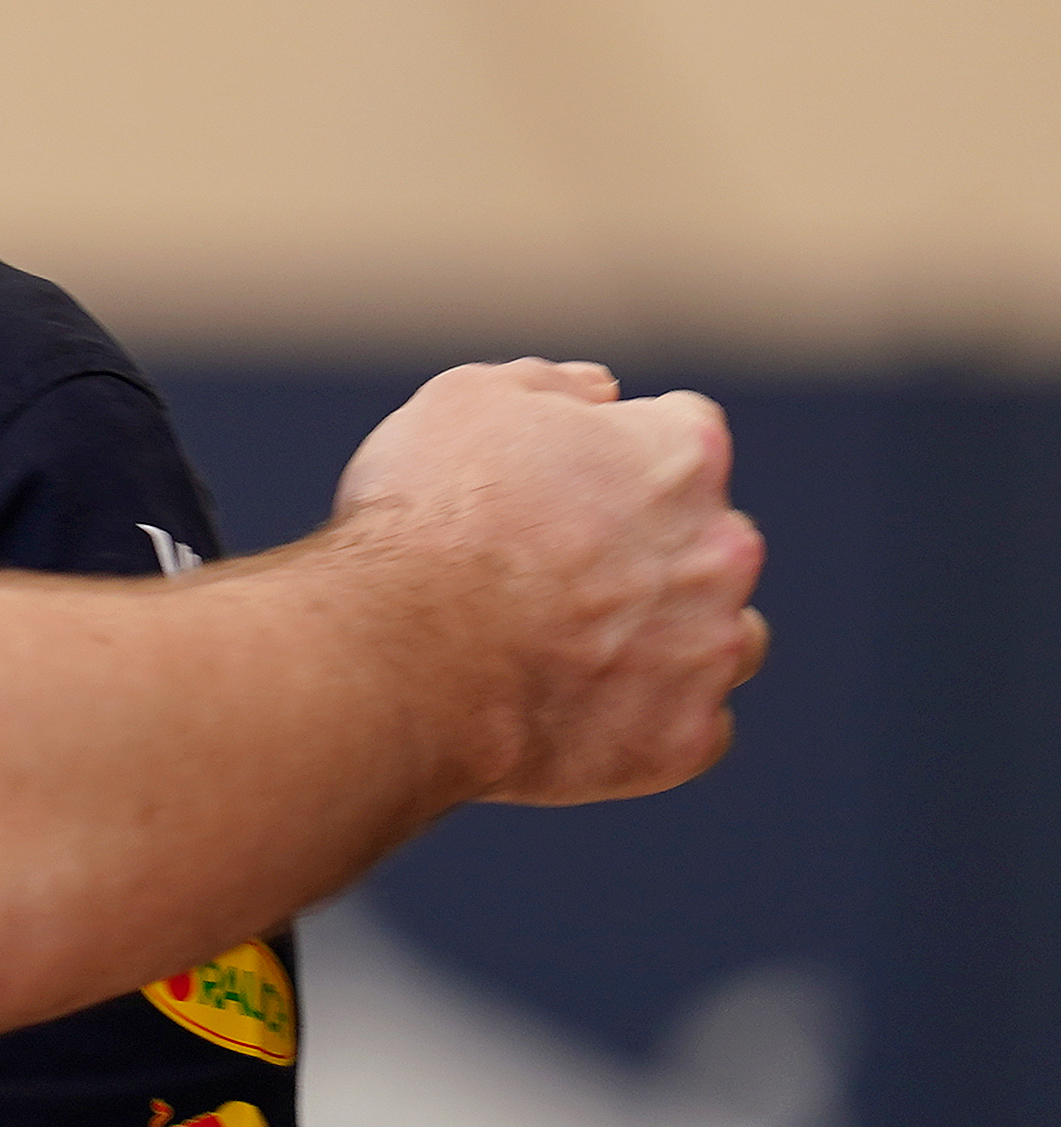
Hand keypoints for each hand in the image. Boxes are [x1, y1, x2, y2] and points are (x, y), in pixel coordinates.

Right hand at [331, 359, 766, 806]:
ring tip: (571, 646)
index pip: (684, 434)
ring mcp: (709, 654)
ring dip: (670, 636)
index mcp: (680, 457)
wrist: (405, 656)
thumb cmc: (430, 519)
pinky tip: (572, 707)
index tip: (559, 480)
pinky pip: (690, 727)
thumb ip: (549, 385)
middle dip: (651, 548)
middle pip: (710, 540)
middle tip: (550, 567)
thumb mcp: (463, 401)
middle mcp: (720, 552)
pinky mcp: (683, 742)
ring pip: (720, 637)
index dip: (616, 452)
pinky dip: (643, 718)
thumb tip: (599, 388)